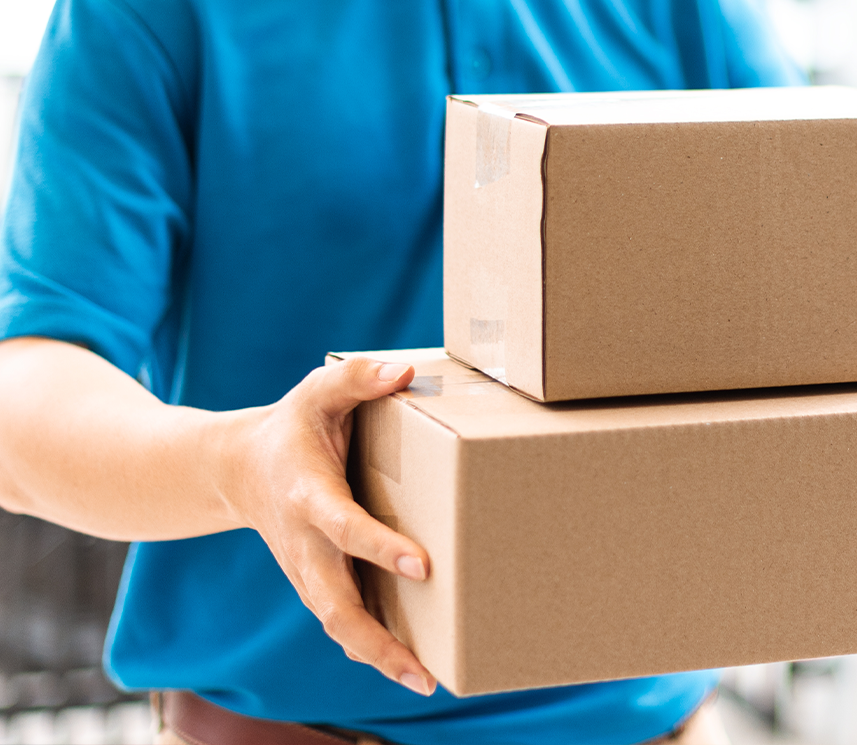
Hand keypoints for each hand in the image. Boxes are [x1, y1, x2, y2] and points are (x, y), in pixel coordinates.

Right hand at [219, 357, 435, 694]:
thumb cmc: (293, 424)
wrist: (237, 467)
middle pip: (334, 605)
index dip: (380, 547)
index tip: (423, 565)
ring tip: (425, 680)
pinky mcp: (316, 583)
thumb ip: (359, 377)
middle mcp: (305, 544)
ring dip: (377, 656)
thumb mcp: (318, 390)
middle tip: (420, 666)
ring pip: (337, 625)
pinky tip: (413, 665)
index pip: (345, 527)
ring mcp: (307, 571)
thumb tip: (407, 371)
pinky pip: (343, 622)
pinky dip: (372, 648)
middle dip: (375, 638)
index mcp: (308, 495)